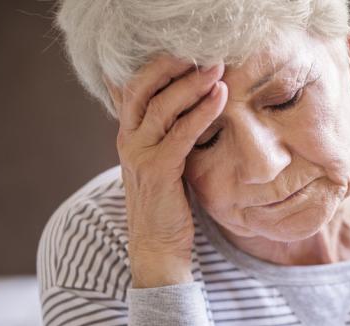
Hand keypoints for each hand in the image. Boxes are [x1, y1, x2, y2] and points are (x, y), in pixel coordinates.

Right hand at [106, 55, 227, 287]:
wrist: (158, 247)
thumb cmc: (167, 206)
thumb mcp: (164, 164)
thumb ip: (169, 137)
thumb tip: (190, 113)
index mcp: (129, 136)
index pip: (135, 88)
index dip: (158, 67)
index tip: (187, 54)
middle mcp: (128, 140)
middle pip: (143, 88)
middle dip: (173, 66)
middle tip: (204, 54)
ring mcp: (140, 154)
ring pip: (163, 106)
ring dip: (193, 84)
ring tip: (218, 69)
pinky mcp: (159, 169)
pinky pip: (182, 132)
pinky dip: (203, 111)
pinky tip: (221, 98)